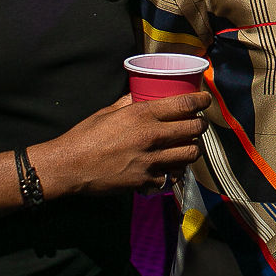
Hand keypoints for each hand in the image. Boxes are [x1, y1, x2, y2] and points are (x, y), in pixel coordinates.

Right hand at [33, 91, 210, 198]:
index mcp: (142, 115)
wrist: (70, 166)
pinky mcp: (146, 181)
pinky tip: (170, 167)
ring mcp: (150, 161)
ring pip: (189, 154)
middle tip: (199, 123)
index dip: (201, 101)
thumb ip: (128, 102)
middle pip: (193, 129)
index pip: (184, 104)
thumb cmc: (85, 136)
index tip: (206, 100)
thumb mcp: (108, 112)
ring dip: (193, 148)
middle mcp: (151, 137)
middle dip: (201, 125)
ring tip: (190, 145)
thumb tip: (141, 94)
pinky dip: (173, 172)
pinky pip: (171, 176)